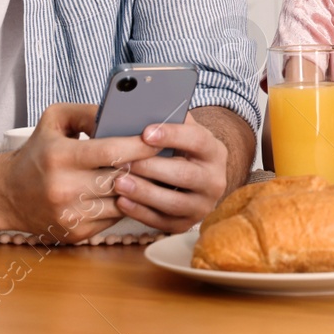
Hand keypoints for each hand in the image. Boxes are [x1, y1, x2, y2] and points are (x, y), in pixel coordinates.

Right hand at [0, 102, 160, 242]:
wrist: (7, 194)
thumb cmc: (37, 152)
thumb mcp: (55, 120)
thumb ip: (88, 112)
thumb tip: (120, 114)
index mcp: (60, 156)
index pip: (111, 151)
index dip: (140, 145)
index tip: (160, 138)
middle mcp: (64, 188)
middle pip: (121, 178)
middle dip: (146, 167)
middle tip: (167, 156)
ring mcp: (69, 214)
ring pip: (122, 202)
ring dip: (140, 189)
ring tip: (156, 174)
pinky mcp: (75, 233)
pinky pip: (113, 218)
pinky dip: (125, 205)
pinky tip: (133, 192)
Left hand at [108, 112, 229, 233]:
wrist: (195, 181)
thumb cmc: (179, 150)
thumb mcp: (181, 132)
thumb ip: (168, 121)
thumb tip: (142, 108)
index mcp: (214, 151)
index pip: (197, 140)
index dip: (172, 135)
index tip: (145, 132)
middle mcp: (215, 180)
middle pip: (185, 175)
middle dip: (152, 167)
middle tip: (124, 161)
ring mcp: (203, 205)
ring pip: (174, 202)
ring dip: (144, 192)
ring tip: (119, 182)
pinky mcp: (186, 224)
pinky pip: (162, 222)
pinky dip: (140, 213)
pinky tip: (121, 202)